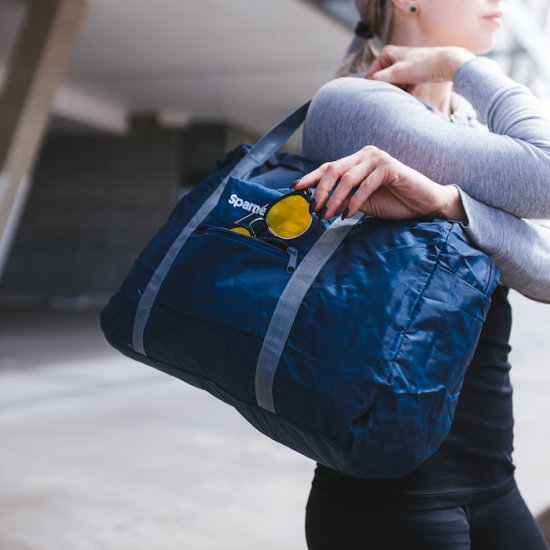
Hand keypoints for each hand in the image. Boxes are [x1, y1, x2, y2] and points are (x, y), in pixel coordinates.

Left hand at [293, 146, 466, 222]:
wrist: (423, 204)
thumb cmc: (393, 202)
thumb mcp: (361, 203)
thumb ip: (342, 200)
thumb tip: (318, 206)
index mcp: (357, 160)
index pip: (328, 167)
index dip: (310, 178)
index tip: (294, 188)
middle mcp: (365, 155)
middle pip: (333, 169)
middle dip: (319, 190)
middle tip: (312, 209)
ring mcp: (378, 158)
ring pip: (347, 178)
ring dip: (333, 199)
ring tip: (326, 216)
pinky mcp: (390, 167)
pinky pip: (365, 185)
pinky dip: (354, 202)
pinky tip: (347, 215)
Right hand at [366, 45, 474, 91]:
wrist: (447, 64)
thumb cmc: (423, 65)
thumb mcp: (398, 73)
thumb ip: (380, 79)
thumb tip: (367, 86)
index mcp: (386, 54)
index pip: (371, 75)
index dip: (373, 87)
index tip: (377, 97)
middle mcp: (393, 58)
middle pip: (382, 81)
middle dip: (387, 90)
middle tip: (392, 97)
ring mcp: (402, 66)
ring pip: (393, 84)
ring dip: (397, 91)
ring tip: (402, 95)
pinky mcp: (412, 73)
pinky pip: (403, 86)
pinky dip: (406, 91)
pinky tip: (411, 94)